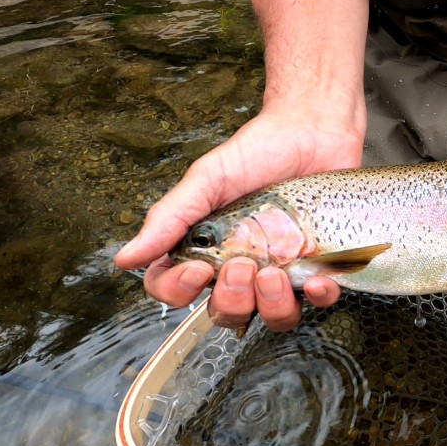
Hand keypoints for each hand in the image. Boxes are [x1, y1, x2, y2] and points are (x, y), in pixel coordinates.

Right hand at [114, 98, 364, 331]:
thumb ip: (169, 218)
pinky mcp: (320, 264)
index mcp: (206, 248)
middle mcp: (242, 266)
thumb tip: (126, 258)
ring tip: (276, 273)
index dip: (179, 292)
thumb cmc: (259, 151)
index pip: (175, 291)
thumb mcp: (208, 179)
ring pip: (273, 317)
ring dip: (271, 306)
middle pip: (225, 313)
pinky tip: (318, 279)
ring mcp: (283, 268)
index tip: (198, 269)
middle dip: (231, 298)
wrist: (314, 128)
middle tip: (242, 264)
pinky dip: (319, 297)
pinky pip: (320, 300)